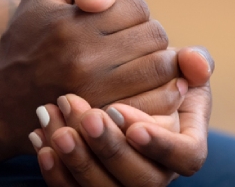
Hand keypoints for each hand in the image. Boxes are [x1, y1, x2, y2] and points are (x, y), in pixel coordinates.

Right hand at [0, 0, 179, 159]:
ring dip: (156, 62)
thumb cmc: (25, 37)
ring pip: (160, 67)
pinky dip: (159, 92)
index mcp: (71, 24)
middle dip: (146, 35)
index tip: (115, 21)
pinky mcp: (105, 120)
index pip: (137, 7)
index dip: (131, 10)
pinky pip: (157, 101)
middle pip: (154, 36)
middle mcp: (85, 59)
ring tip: (136, 62)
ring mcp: (97, 94)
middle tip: (129, 43)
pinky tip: (141, 87)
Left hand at [31, 46, 213, 185]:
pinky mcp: (91, 185)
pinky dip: (55, 171)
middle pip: (142, 180)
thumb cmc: (157, 75)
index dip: (161, 142)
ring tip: (58, 124)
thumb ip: (193, 61)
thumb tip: (195, 63)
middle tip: (89, 116)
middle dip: (112, 149)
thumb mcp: (178, 65)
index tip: (125, 113)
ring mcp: (122, 183)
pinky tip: (39, 137)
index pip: (186, 156)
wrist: (116, 87)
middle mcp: (157, 172)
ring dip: (79, 160)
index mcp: (185, 145)